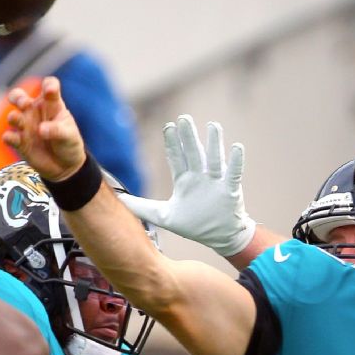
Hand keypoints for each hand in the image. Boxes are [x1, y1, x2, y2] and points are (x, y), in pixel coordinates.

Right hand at [1, 76, 86, 180]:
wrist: (64, 166)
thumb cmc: (69, 143)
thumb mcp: (69, 135)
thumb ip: (57, 130)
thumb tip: (40, 130)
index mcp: (51, 104)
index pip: (49, 86)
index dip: (48, 85)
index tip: (50, 90)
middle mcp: (35, 112)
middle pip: (19, 96)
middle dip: (18, 97)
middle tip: (24, 104)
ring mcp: (25, 126)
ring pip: (13, 116)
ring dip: (14, 118)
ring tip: (19, 122)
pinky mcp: (19, 142)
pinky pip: (9, 137)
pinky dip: (8, 137)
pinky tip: (11, 138)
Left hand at [119, 116, 254, 255]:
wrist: (222, 237)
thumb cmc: (194, 225)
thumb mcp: (164, 216)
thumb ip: (141, 207)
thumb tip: (118, 200)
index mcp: (185, 181)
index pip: (177, 158)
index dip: (173, 143)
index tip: (169, 126)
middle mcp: (200, 177)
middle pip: (194, 154)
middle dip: (189, 137)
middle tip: (184, 118)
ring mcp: (216, 182)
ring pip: (214, 159)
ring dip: (214, 143)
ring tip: (213, 125)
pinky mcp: (230, 190)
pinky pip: (233, 173)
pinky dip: (236, 161)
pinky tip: (236, 147)